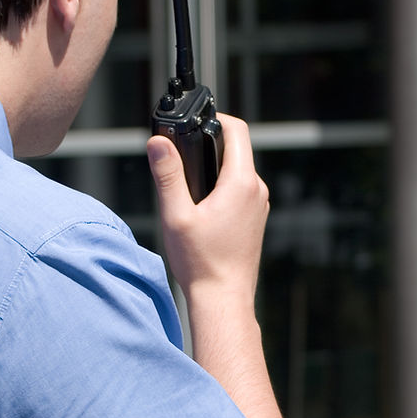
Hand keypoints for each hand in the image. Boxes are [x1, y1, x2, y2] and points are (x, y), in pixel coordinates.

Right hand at [146, 114, 269, 303]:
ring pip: (238, 171)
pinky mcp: (256, 219)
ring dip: (215, 169)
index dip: (217, 118)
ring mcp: (259, 206)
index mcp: (241, 183)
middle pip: (237, 150)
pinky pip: (240, 191)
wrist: (224, 299)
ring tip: (188, 186)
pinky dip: (222, 188)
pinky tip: (201, 207)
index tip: (195, 122)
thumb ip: (168, 175)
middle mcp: (257, 190)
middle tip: (182, 154)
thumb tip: (157, 142)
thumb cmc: (201, 262)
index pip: (237, 130)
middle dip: (210, 145)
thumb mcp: (176, 215)